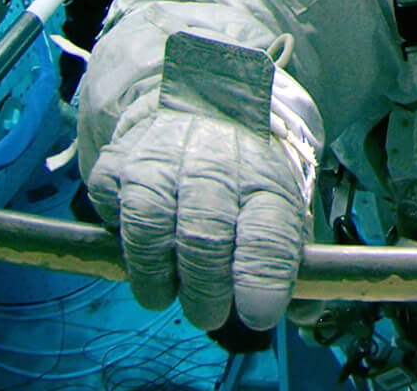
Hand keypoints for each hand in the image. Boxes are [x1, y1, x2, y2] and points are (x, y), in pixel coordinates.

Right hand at [84, 29, 319, 329]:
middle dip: (206, 287)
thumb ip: (289, 260)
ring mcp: (162, 157)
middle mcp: (215, 162)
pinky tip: (135, 250)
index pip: (267, 231)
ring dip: (155, 271)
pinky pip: (111, 205)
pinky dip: (118, 237)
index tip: (258, 316)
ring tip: (163, 297)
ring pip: (151, 221)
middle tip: (208, 316)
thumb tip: (305, 315)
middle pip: (206, 232)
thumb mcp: (281, 202)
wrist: (199, 99)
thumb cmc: (245, 170)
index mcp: (266, 176)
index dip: (261, 278)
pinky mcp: (119, 160)